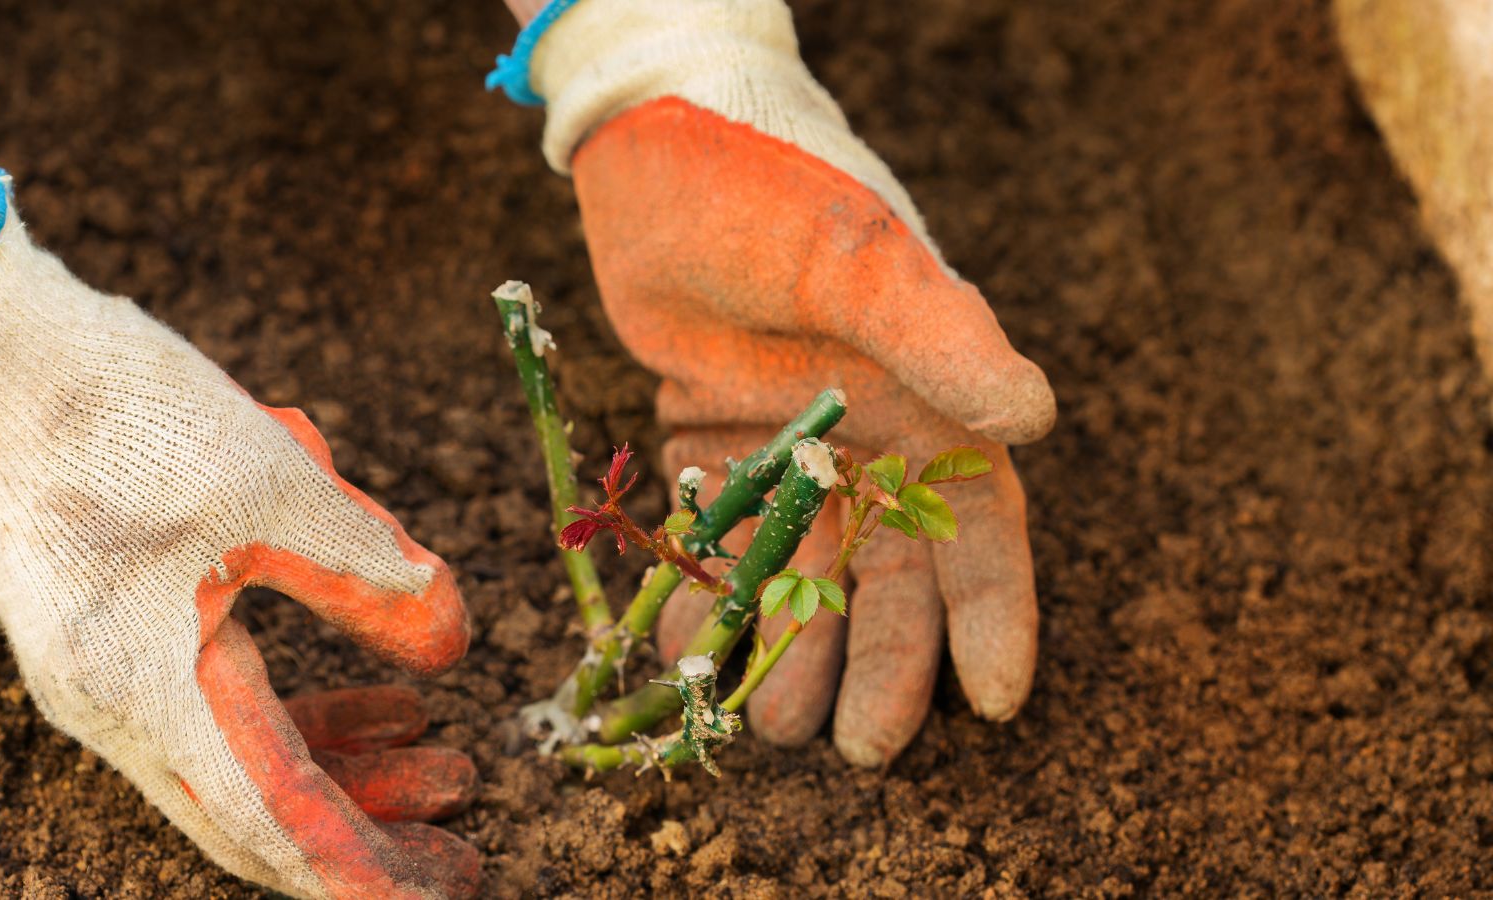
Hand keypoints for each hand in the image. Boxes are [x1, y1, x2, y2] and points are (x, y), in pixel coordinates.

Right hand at [0, 165, 478, 897]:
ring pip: (246, 762)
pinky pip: (221, 711)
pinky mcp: (114, 639)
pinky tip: (379, 693)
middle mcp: (121, 709)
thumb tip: (454, 644)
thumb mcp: (278, 488)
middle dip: (371, 825)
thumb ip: (371, 576)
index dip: (370, 870)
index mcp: (154, 691)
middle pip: (263, 812)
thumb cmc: (124, 414)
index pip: (282, 825)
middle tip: (468, 825)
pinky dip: (300, 713)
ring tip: (443, 753)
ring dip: (346, 764)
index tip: (449, 888)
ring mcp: (109, 677)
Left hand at [522, 0, 1054, 764]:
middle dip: (884, 664)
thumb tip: (1038, 416)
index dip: (994, 614)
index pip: (980, 527)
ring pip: (805, 575)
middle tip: (862, 748)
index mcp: (930, 401)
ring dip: (792, 648)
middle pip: (893, 576)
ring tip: (769, 722)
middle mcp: (870, 440)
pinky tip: (684, 649)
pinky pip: (719, 545)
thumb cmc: (772, 187)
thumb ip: (940, 333)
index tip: (998, 700)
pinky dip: (707, 597)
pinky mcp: (712, 448)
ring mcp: (790, 452)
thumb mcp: (858, 256)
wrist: (659, 142)